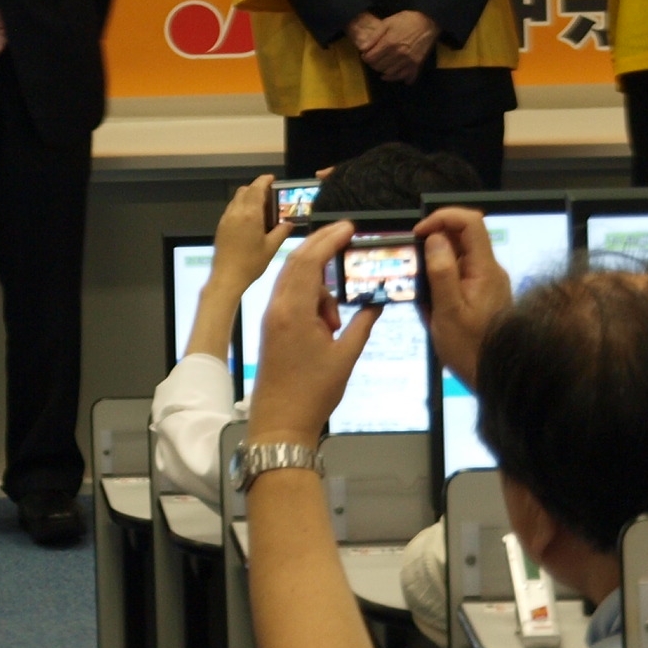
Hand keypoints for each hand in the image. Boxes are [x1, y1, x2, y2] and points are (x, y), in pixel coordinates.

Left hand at [212, 176, 292, 293]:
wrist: (227, 276)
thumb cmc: (251, 263)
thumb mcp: (271, 248)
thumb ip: (281, 232)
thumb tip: (289, 223)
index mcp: (250, 214)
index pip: (256, 189)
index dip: (264, 180)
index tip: (272, 179)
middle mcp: (236, 212)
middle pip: (245, 190)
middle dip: (256, 188)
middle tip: (270, 196)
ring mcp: (226, 218)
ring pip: (237, 199)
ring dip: (248, 197)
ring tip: (261, 208)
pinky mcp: (221, 226)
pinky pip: (232, 208)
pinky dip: (241, 206)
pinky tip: (249, 219)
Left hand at [246, 222, 376, 448]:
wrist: (279, 420)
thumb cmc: (313, 392)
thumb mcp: (345, 357)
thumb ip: (361, 325)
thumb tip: (376, 304)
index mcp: (293, 310)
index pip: (309, 261)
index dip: (328, 239)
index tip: (348, 227)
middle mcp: (277, 306)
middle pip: (297, 262)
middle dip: (321, 245)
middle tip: (346, 236)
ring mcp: (272, 315)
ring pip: (294, 280)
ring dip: (319, 283)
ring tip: (337, 319)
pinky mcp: (272, 325)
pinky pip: (291, 296)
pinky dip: (310, 297)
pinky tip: (327, 320)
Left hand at [355, 9, 436, 83]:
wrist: (428, 22)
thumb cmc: (407, 20)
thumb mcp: (387, 23)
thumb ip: (374, 36)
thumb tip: (362, 48)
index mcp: (389, 43)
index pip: (371, 59)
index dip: (365, 57)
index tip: (366, 54)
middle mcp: (398, 55)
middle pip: (379, 67)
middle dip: (373, 64)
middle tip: (374, 59)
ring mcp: (408, 61)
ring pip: (390, 74)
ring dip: (383, 71)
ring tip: (382, 65)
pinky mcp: (417, 65)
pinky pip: (405, 77)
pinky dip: (398, 78)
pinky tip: (393, 74)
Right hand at [416, 206, 511, 391]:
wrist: (495, 378)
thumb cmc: (470, 349)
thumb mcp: (448, 312)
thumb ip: (441, 272)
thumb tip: (434, 237)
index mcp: (485, 269)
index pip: (470, 222)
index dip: (442, 218)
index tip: (419, 234)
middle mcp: (489, 270)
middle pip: (462, 235)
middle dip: (433, 242)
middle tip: (412, 263)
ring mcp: (486, 281)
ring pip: (458, 254)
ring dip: (434, 262)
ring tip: (418, 288)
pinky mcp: (480, 293)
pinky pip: (458, 272)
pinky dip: (439, 279)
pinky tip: (429, 303)